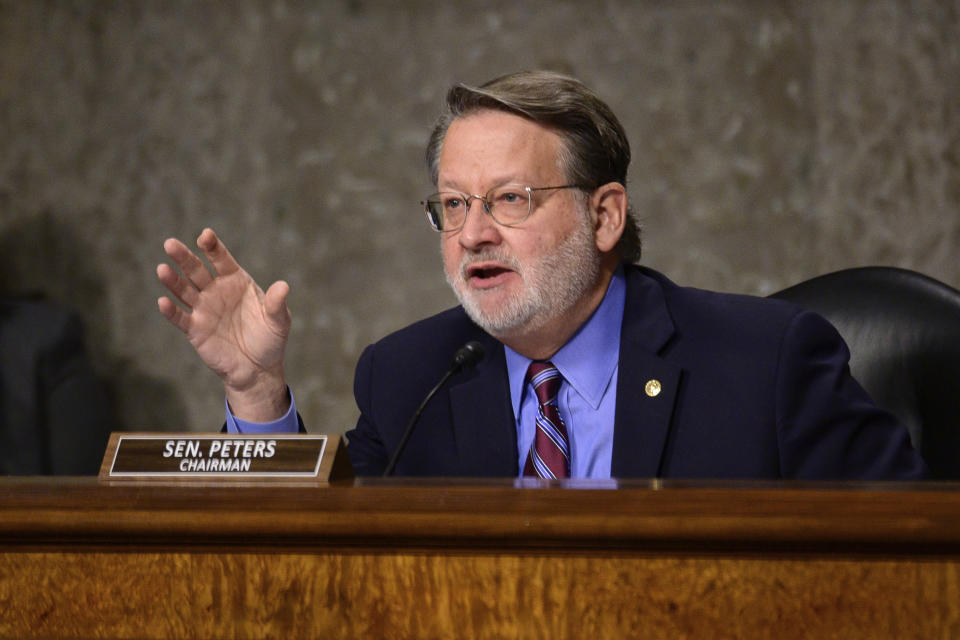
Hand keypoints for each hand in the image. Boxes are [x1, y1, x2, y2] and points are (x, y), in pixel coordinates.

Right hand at [157, 228, 291, 420]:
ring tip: (162, 270)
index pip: (221, 259)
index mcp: (236, 281)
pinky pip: (180, 318)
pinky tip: (164, 302)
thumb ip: (277, 303)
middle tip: (170, 244)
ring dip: (173, 281)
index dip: (212, 247)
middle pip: (196, 270)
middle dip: (184, 257)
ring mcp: (204, 309)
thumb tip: (284, 286)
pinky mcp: (195, 329)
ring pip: (184, 290)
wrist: (258, 368)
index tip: (205, 235)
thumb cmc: (270, 339)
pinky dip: (171, 311)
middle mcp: (216, 291)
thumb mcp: (279, 321)